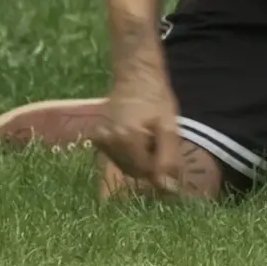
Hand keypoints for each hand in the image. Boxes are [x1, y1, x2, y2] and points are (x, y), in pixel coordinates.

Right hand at [91, 80, 183, 196]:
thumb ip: (168, 159)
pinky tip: (136, 146)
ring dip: (138, 164)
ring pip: (123, 170)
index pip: (145, 173)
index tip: (169, 162)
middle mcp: (107, 142)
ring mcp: (99, 141)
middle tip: (158, 147)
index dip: (160, 172)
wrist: (135, 77)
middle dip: (149, 168)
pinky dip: (127, 160)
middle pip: (133, 174)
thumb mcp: (170, 126)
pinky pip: (113, 162)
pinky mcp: (96, 140)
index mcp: (126, 138)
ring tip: (147, 142)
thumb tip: (167, 189)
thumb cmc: (156, 98)